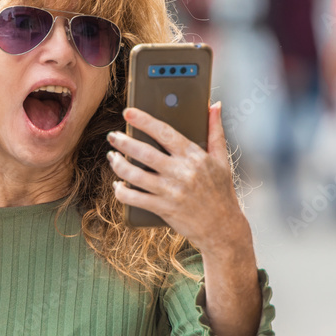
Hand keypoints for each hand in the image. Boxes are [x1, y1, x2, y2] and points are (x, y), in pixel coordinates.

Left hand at [107, 102, 250, 255]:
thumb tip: (215, 107)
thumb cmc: (221, 193)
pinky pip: (133, 198)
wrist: (223, 228)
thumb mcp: (222, 160)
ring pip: (134, 174)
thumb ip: (215, 131)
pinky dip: (121, 190)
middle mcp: (181, 172)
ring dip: (118, 164)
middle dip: (123, 142)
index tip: (128, 112)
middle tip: (113, 136)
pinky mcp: (162, 208)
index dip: (144, 120)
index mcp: (194, 157)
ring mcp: (170, 191)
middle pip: (144, 152)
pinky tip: (118, 185)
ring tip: (112, 157)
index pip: (164, 132)